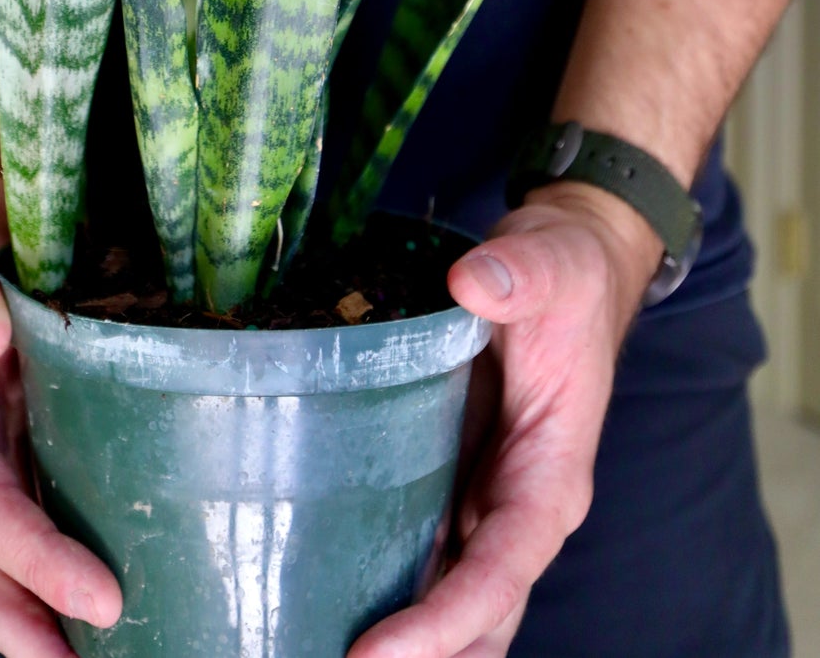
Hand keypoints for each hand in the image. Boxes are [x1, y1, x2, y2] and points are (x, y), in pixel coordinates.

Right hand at [0, 180, 122, 655]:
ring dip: (63, 625)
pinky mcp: (51, 463)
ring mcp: (11, 470)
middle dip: (41, 629)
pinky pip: (65, 529)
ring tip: (134, 655)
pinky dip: (87, 577)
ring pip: (23, 571)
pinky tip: (149, 604)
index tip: (101, 595)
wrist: (4, 234)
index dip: (36, 560)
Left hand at [348, 186, 662, 657]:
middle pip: (478, 615)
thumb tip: (474, 282)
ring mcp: (484, 497)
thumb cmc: (566, 271)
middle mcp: (520, 503)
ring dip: (403, 636)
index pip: (501, 570)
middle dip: (422, 656)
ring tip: (314, 646)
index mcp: (552, 474)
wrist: (567, 263)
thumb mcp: (553, 263)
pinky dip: (383, 585)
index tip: (377, 654)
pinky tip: (320, 596)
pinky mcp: (452, 476)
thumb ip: (519, 274)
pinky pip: (421, 549)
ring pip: (450, 598)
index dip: (445, 621)